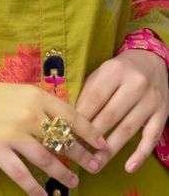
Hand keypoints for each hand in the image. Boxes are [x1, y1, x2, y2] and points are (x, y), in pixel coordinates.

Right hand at [0, 63, 108, 194]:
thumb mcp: (14, 92)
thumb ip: (37, 105)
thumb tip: (62, 125)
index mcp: (34, 94)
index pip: (72, 115)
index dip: (90, 132)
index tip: (103, 145)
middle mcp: (28, 113)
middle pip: (64, 139)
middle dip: (83, 155)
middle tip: (96, 167)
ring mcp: (12, 132)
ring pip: (47, 158)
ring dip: (64, 173)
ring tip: (75, 183)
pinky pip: (22, 175)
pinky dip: (35, 188)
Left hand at [74, 49, 168, 173]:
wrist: (151, 61)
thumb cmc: (120, 69)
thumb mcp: (102, 72)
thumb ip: (89, 92)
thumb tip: (71, 118)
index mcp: (115, 70)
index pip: (95, 97)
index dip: (81, 117)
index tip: (68, 133)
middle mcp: (135, 84)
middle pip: (110, 115)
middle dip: (93, 136)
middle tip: (79, 153)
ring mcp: (151, 100)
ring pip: (128, 129)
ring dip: (111, 149)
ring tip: (96, 163)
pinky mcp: (162, 114)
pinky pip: (151, 138)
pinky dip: (140, 154)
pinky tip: (128, 167)